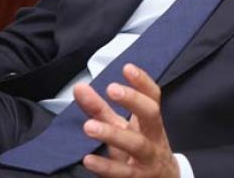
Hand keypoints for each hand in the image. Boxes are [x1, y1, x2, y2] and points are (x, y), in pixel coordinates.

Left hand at [73, 63, 178, 177]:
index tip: (127, 68)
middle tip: (111, 88)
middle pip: (151, 116)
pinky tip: (89, 159)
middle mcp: (154, 138)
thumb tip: (79, 88)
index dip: (143, 82)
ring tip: (89, 126)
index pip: (153, 97)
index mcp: (151, 123)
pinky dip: (106, 167)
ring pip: (137, 145)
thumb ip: (100, 110)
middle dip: (133, 100)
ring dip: (113, 134)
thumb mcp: (122, 129)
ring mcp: (148, 160)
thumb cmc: (139, 151)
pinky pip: (124, 174)